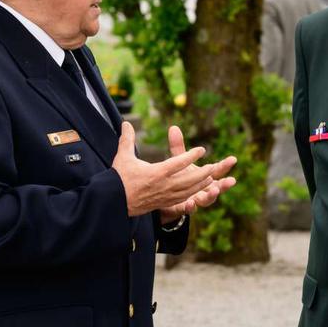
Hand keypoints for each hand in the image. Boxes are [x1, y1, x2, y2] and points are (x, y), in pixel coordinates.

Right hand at [112, 122, 232, 216]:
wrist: (114, 202)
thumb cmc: (118, 179)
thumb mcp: (123, 157)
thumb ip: (127, 139)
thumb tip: (126, 122)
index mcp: (156, 173)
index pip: (178, 163)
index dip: (191, 156)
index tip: (202, 150)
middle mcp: (163, 185)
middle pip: (189, 179)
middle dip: (203, 173)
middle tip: (213, 166)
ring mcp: (165, 196)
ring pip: (188, 191)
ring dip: (201, 184)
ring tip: (211, 177)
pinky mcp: (163, 203)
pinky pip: (183, 199)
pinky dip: (193, 193)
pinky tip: (198, 190)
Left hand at [158, 125, 236, 223]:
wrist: (167, 196)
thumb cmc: (179, 176)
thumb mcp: (179, 160)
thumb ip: (178, 146)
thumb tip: (173, 127)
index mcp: (206, 176)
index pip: (218, 169)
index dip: (226, 165)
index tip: (233, 158)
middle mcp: (205, 189)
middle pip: (218, 186)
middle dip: (225, 184)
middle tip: (231, 180)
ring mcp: (197, 199)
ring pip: (207, 200)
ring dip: (212, 196)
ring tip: (214, 191)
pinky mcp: (185, 208)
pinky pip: (189, 209)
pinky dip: (191, 207)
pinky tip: (191, 203)